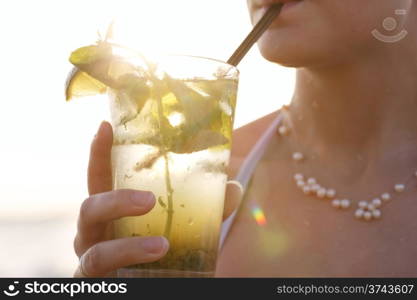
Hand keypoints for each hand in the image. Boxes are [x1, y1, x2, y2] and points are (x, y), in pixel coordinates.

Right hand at [73, 121, 240, 276]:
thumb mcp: (185, 230)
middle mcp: (96, 233)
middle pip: (89, 208)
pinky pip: (101, 273)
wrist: (160, 286)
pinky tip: (156, 259)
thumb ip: (206, 210)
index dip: (99, 153)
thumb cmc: (162, 255)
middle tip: (149, 200)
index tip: (106, 126)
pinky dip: (129, 264)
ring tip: (163, 244)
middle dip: (116, 200)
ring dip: (129, 246)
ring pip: (95, 249)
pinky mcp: (94, 283)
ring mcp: (91, 260)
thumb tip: (233, 186)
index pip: (100, 178)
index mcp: (112, 213)